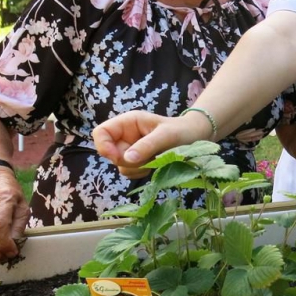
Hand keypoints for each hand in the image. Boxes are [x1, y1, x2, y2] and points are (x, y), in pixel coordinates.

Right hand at [94, 111, 211, 178]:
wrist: (194, 137)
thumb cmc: (181, 130)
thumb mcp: (166, 136)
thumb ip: (146, 145)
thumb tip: (126, 158)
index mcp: (127, 123)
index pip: (100, 132)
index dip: (103, 146)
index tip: (117, 157)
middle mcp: (125, 135)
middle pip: (110, 153)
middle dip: (127, 160)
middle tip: (148, 158)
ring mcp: (130, 149)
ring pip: (120, 166)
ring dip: (137, 168)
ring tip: (156, 159)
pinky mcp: (136, 160)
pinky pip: (130, 172)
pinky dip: (142, 172)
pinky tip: (155, 164)